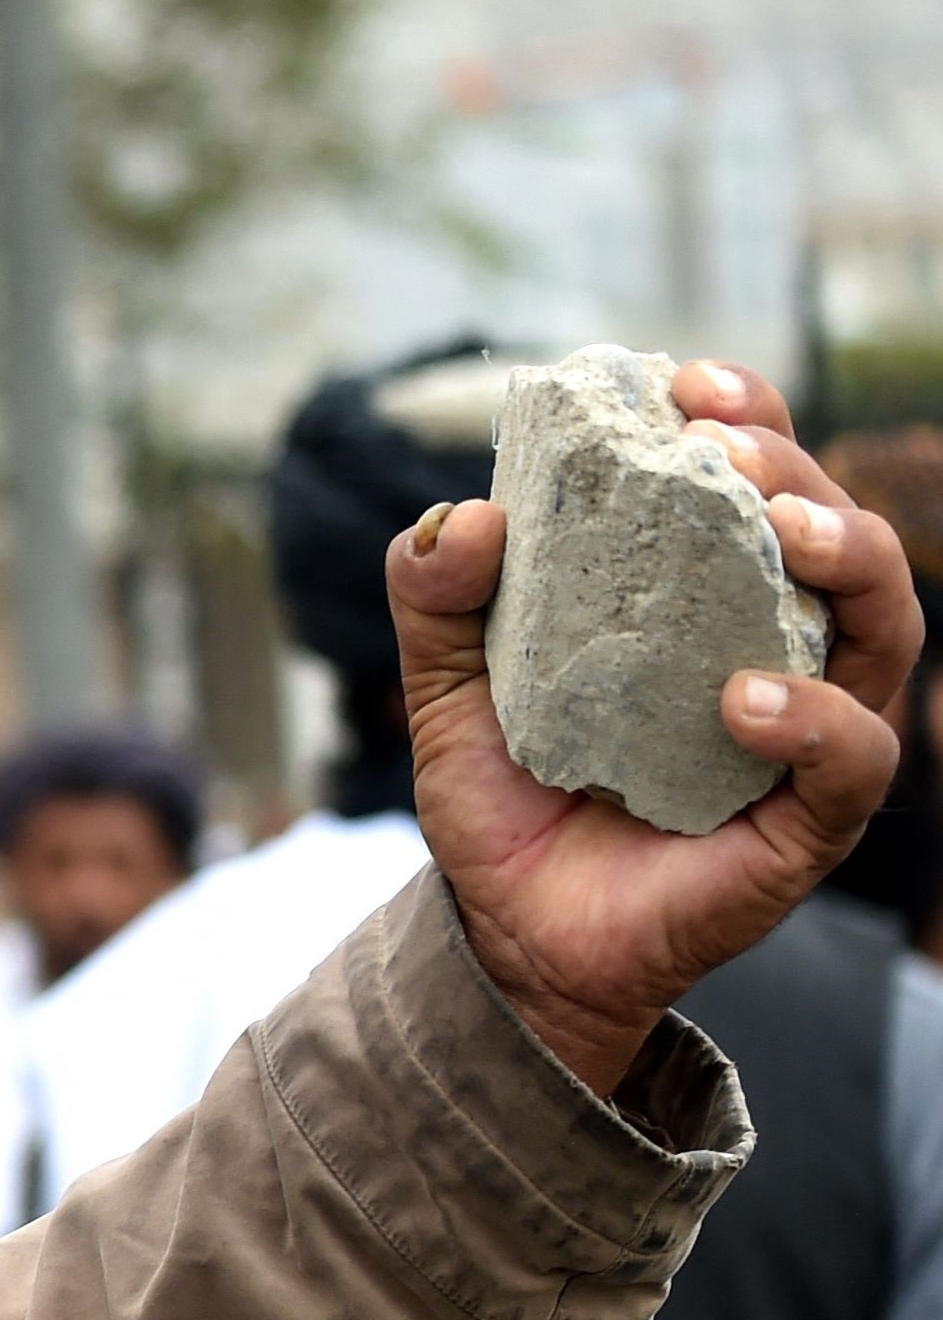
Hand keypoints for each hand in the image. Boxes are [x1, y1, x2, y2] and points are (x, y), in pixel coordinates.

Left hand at [404, 359, 919, 1093]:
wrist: (508, 936)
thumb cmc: (507, 802)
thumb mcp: (447, 693)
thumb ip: (435, 604)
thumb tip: (457, 518)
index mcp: (708, 599)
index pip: (759, 484)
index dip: (746, 416)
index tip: (685, 383)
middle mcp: (780, 648)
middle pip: (838, 531)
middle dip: (794, 469)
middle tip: (723, 451)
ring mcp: (810, 732)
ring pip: (885, 622)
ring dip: (846, 556)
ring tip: (778, 531)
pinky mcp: (810, 820)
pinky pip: (856, 755)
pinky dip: (814, 715)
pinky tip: (746, 697)